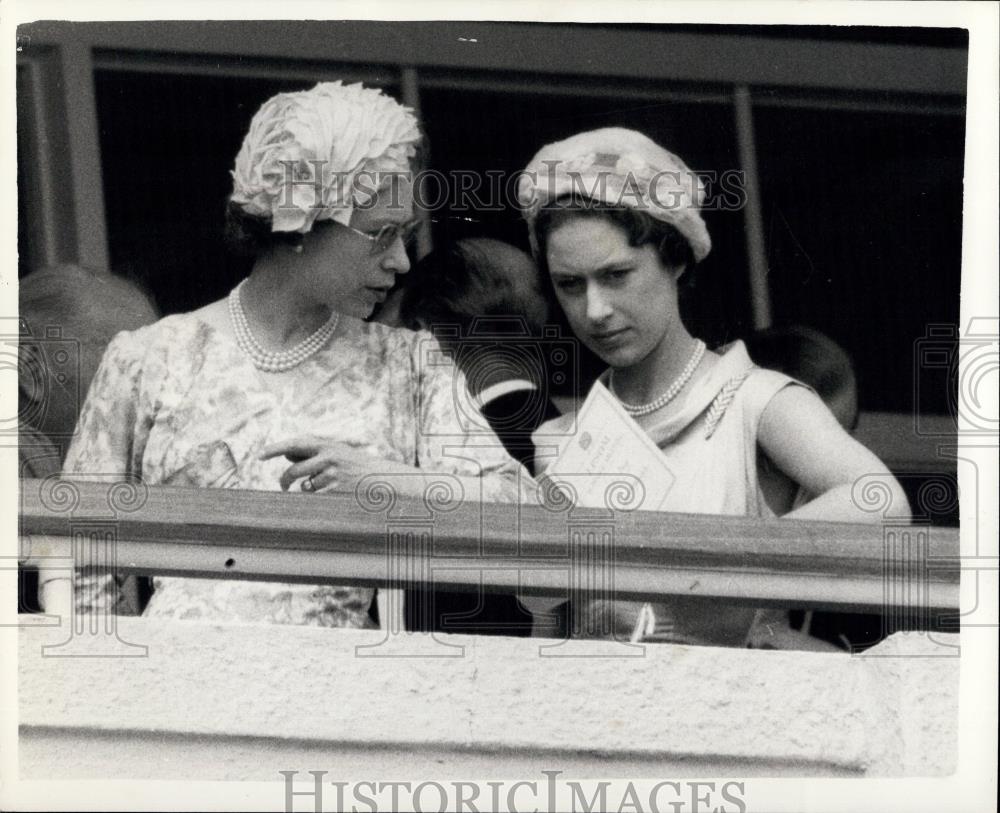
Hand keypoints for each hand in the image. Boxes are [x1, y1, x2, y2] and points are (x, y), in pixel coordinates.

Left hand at [259, 436, 392, 492]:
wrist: (381, 477)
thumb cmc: (354, 465)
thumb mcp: (335, 451)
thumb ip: (312, 452)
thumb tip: (286, 455)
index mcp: (326, 444)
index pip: (294, 444)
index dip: (275, 449)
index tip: (260, 455)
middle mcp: (328, 457)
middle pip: (294, 471)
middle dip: (284, 481)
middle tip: (283, 487)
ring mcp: (333, 474)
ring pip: (305, 487)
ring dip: (308, 490)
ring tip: (321, 487)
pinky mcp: (337, 490)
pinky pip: (316, 498)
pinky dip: (317, 498)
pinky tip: (328, 494)